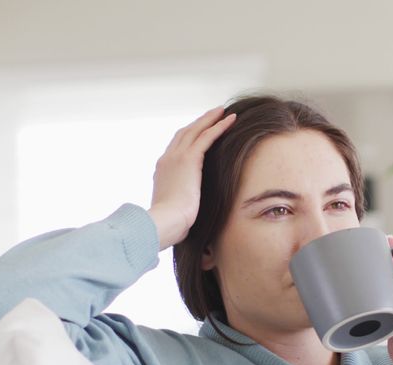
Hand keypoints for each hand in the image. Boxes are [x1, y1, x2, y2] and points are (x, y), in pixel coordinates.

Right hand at [147, 106, 236, 249]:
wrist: (164, 222)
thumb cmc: (169, 224)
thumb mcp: (173, 211)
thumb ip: (179, 204)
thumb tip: (186, 215)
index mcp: (162, 171)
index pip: (175, 148)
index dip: (187, 138)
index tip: (198, 132)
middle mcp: (167, 160)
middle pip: (184, 133)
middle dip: (199, 122)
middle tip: (212, 114)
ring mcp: (176, 158)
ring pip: (195, 130)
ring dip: (210, 119)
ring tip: (223, 111)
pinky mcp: (188, 159)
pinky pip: (206, 137)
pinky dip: (218, 126)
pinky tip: (230, 120)